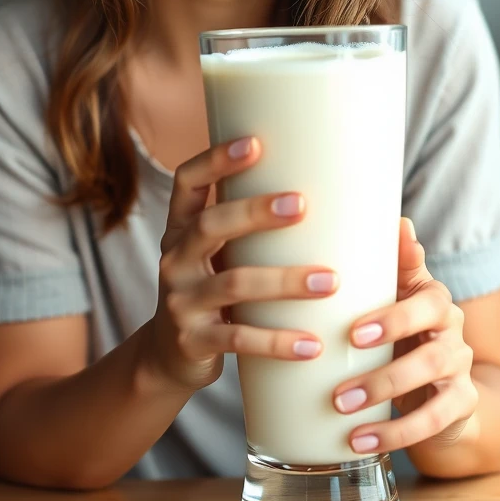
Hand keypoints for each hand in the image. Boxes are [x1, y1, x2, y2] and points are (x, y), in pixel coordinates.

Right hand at [142, 136, 338, 393]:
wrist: (169, 357)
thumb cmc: (209, 291)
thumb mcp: (211, 255)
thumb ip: (241, 227)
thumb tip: (315, 187)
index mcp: (180, 230)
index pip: (187, 182)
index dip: (215, 161)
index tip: (255, 143)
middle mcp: (174, 259)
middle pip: (211, 225)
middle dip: (255, 212)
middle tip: (301, 204)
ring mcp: (180, 301)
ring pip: (234, 284)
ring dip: (285, 281)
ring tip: (329, 281)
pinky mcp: (193, 341)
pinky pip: (239, 338)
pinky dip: (279, 342)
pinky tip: (313, 344)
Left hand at [332, 218, 478, 453]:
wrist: (445, 381)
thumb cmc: (406, 328)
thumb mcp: (397, 295)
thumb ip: (394, 264)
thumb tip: (398, 220)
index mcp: (434, 300)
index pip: (426, 301)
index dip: (394, 318)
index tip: (353, 334)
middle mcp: (453, 333)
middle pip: (431, 352)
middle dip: (384, 370)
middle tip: (339, 388)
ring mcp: (460, 371)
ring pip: (431, 386)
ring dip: (385, 400)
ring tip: (342, 411)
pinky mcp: (460, 406)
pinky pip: (432, 423)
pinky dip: (394, 434)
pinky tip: (359, 442)